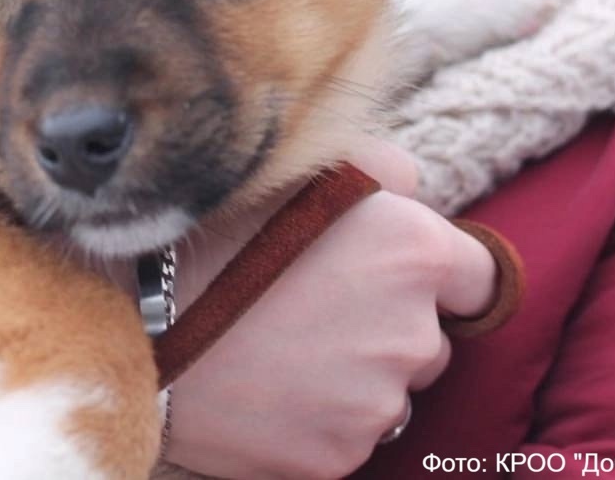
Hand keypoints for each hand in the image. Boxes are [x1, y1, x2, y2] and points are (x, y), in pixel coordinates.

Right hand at [165, 143, 496, 478]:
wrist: (134, 320)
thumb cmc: (214, 232)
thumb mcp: (302, 164)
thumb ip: (384, 170)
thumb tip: (415, 192)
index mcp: (414, 254)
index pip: (479, 278)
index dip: (440, 274)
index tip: (396, 274)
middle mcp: (411, 335)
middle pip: (430, 339)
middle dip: (388, 325)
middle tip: (312, 305)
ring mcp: (373, 406)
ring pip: (388, 393)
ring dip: (354, 376)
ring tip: (280, 346)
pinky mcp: (333, 458)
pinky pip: (344, 438)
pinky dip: (317, 419)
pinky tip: (265, 386)